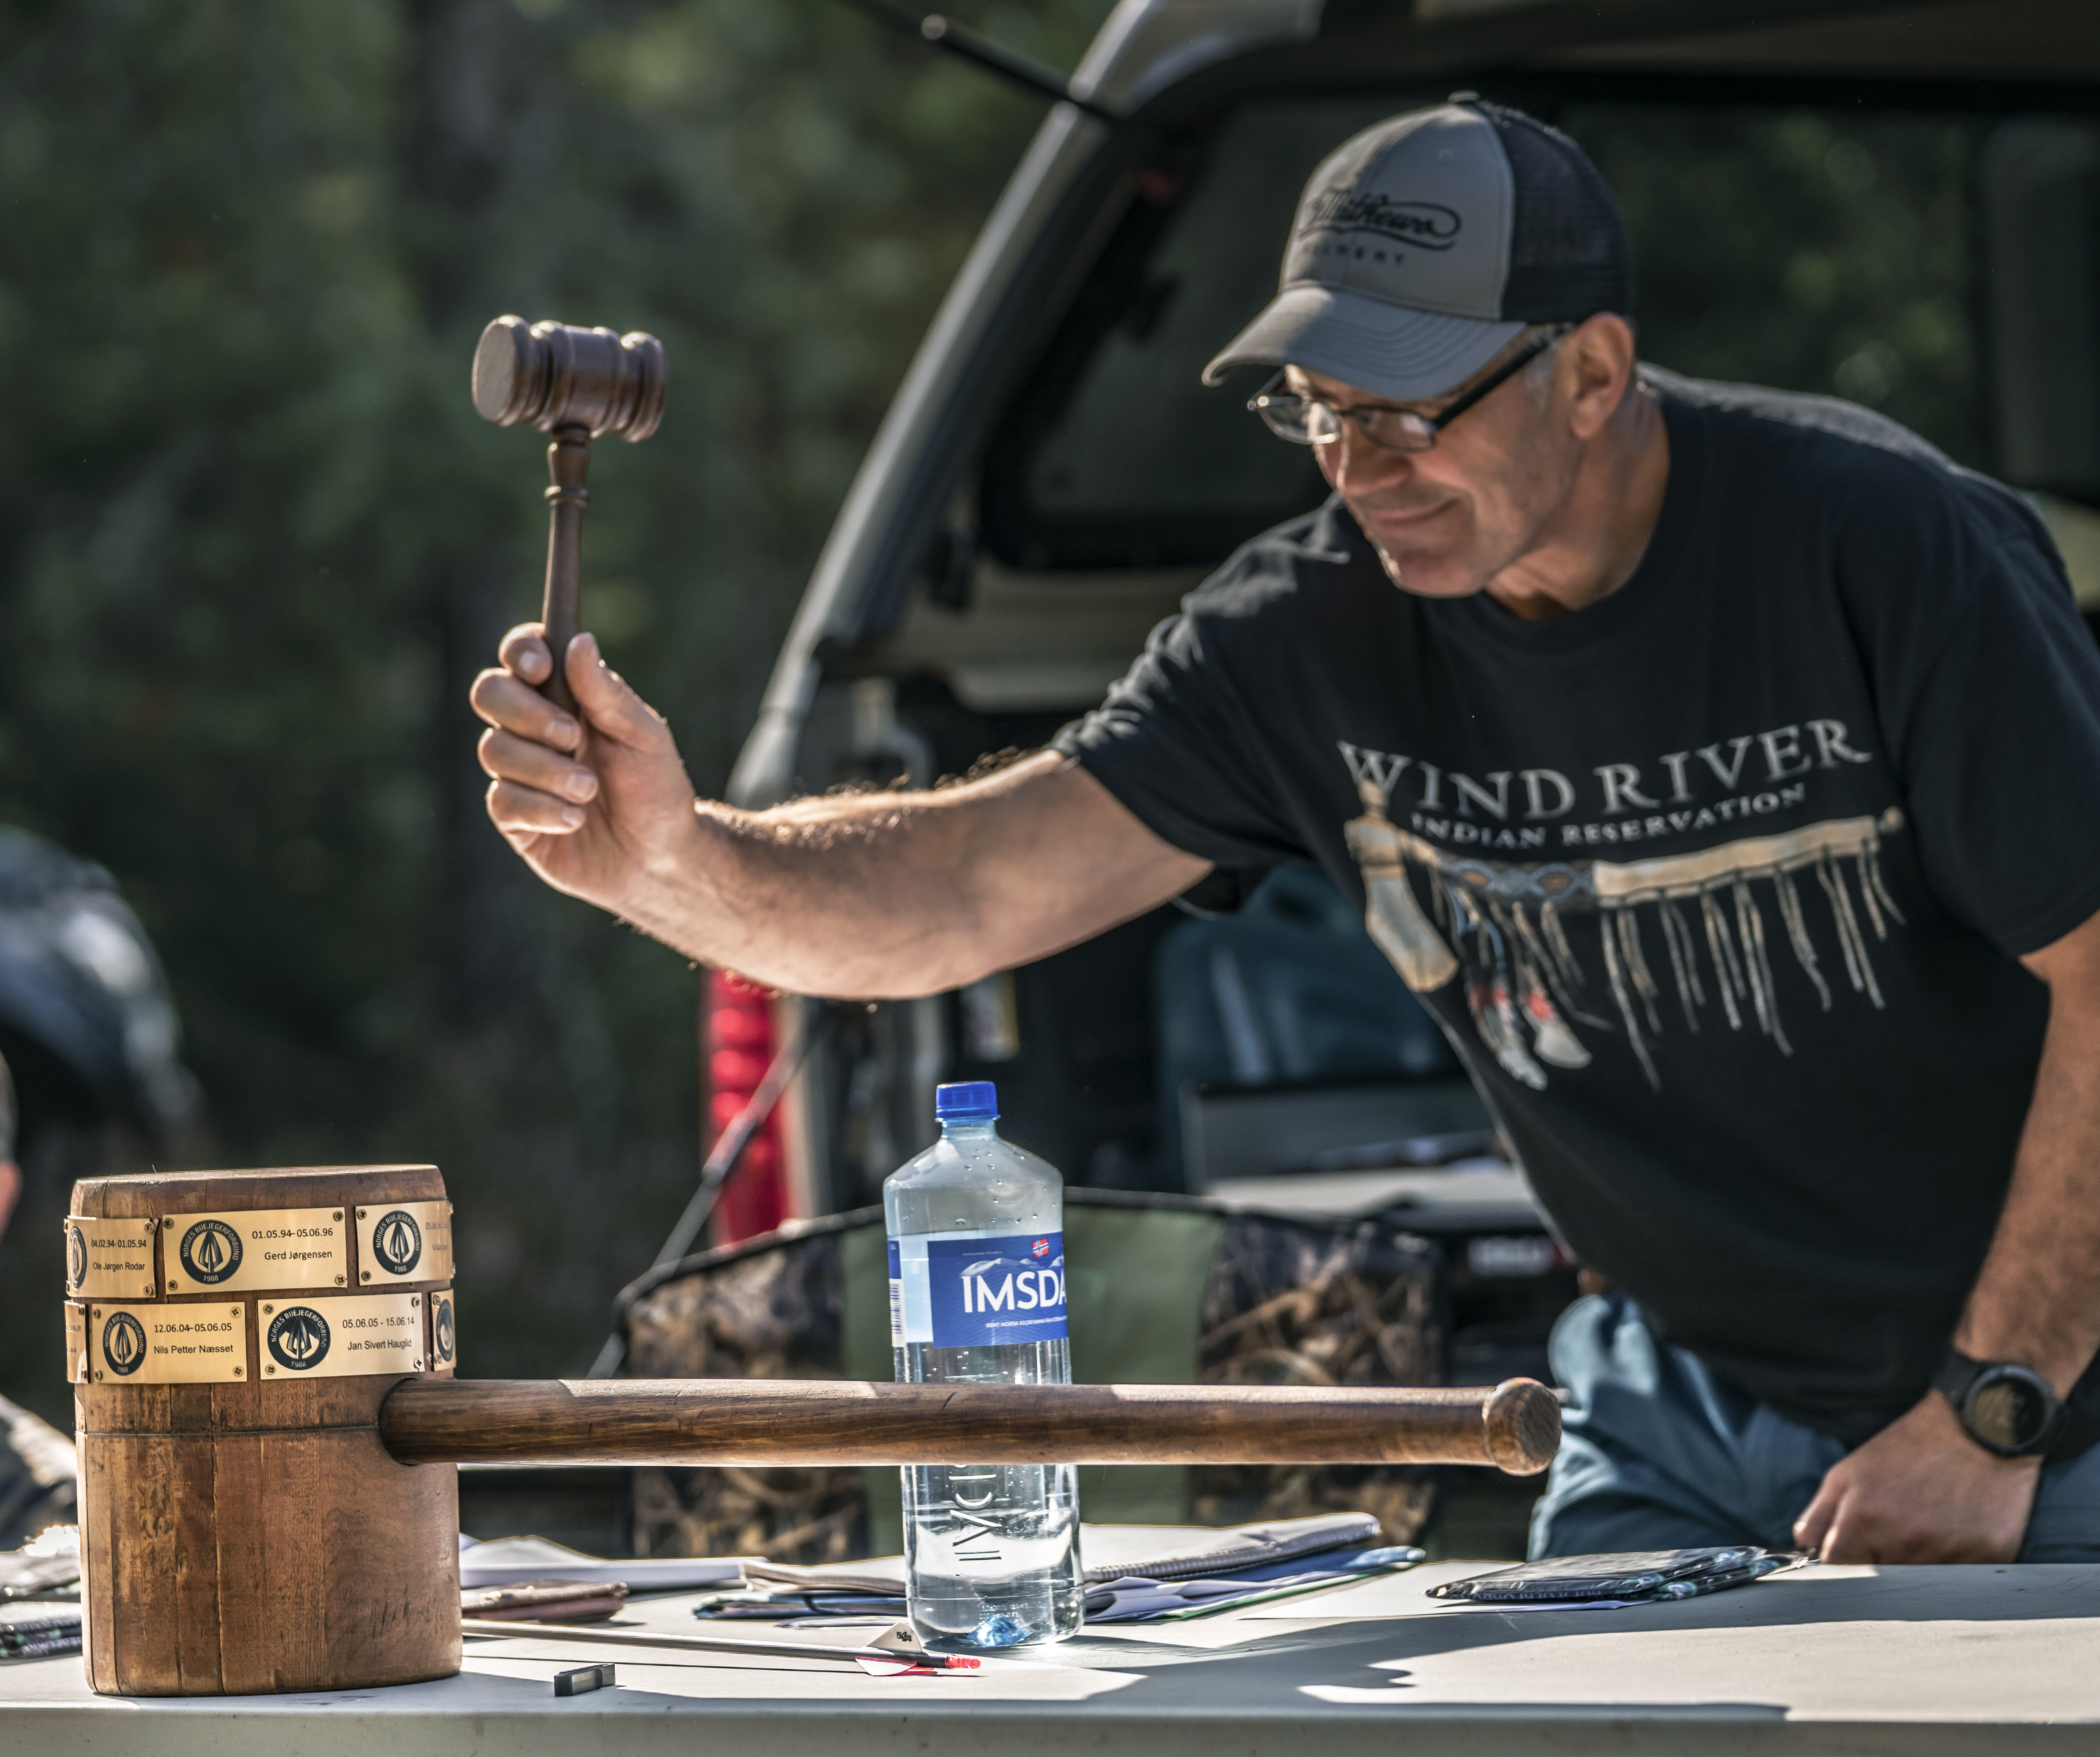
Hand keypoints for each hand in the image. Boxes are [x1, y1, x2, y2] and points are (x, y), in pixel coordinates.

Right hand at [470, 625, 702, 918]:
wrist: (660, 856)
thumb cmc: (655, 788)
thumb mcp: (644, 736)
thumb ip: (608, 693)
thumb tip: (580, 642)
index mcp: (564, 697)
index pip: (522, 655)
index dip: (520, 651)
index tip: (541, 666)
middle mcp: (532, 728)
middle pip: (489, 694)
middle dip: (527, 713)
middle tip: (572, 736)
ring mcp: (518, 772)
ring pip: (495, 749)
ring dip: (545, 769)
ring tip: (589, 790)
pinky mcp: (514, 816)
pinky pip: (502, 801)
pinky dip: (542, 808)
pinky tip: (575, 820)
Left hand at [1793, 1390, 2038, 1562]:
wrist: (1979, 1429)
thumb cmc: (1908, 1448)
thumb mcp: (1850, 1471)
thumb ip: (1820, 1515)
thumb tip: (1805, 1551)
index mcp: (1864, 1520)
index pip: (1838, 1572)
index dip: (1842, 1564)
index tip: (1851, 1553)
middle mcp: (1905, 1541)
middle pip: (1881, 1582)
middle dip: (1880, 1563)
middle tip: (1896, 1531)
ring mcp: (1948, 1553)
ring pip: (1922, 1584)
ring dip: (1918, 1564)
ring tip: (1929, 1526)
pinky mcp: (1989, 1558)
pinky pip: (1963, 1580)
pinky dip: (1955, 1564)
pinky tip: (1958, 1532)